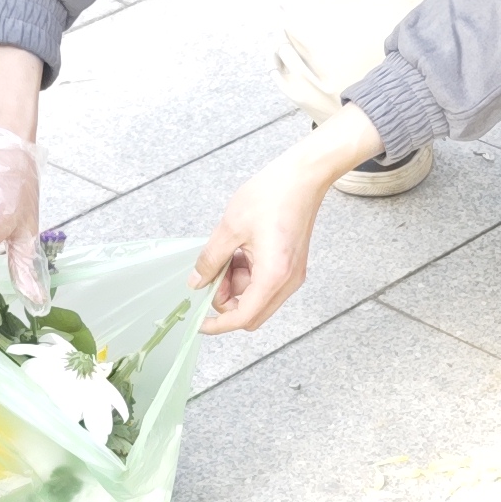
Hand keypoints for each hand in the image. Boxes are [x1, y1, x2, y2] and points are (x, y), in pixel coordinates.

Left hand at [193, 110, 379, 334]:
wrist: (303, 177)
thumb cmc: (273, 196)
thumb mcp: (230, 228)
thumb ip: (210, 260)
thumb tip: (197, 282)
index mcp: (273, 276)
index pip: (243, 317)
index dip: (218, 324)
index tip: (199, 321)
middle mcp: (287, 282)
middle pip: (251, 313)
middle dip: (227, 299)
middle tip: (214, 272)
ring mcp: (292, 276)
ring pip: (256, 298)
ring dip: (237, 283)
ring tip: (231, 251)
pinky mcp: (292, 267)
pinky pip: (265, 284)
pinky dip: (248, 274)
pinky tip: (243, 250)